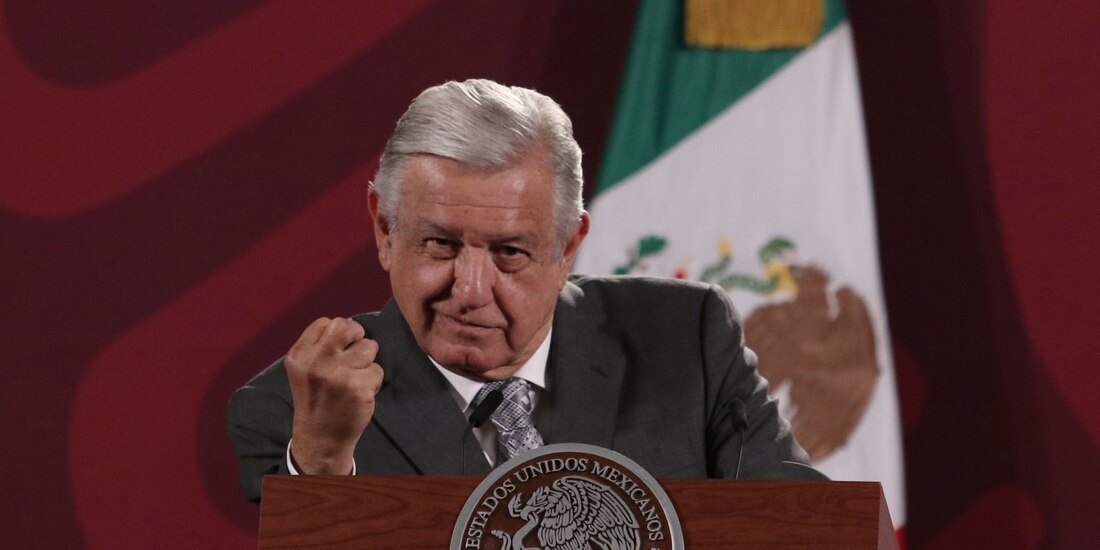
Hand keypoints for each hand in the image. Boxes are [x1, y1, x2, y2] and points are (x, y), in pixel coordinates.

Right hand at [285, 317, 382, 473]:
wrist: (320, 438)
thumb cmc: (316, 399)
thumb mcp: (304, 369)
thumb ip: (320, 347)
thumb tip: (350, 326)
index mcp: (299, 355)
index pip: (325, 322)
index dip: (338, 333)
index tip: (338, 349)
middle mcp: (316, 362)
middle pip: (347, 326)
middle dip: (357, 336)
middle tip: (355, 355)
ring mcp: (338, 375)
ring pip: (369, 347)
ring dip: (368, 361)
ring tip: (355, 377)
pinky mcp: (358, 388)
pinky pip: (378, 370)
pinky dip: (374, 381)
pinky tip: (360, 393)